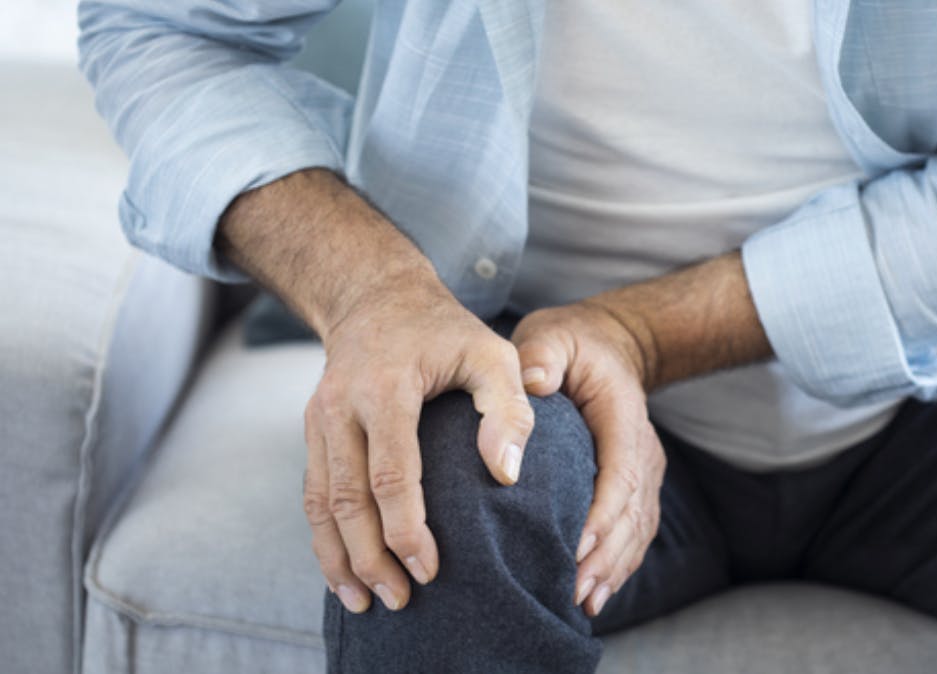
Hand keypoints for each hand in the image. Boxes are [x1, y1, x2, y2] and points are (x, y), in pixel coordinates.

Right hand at [303, 278, 535, 612]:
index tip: (429, 568)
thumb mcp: (492, 353)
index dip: (406, 528)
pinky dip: (324, 537)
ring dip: (339, 557)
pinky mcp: (313, 432)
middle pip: (346, 498)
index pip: (390, 473)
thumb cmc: (447, 332)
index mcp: (386, 387)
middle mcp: (341, 406)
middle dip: (369, 557)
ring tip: (365, 601)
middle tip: (399, 600)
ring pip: (319, 503)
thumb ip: (508, 408)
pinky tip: (342, 571)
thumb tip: (506, 475)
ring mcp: (318, 420)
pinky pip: (312, 494)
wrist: (377, 297)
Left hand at [511, 303, 665, 616]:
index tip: (576, 547)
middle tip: (574, 589)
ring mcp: (644, 470)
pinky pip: (635, 532)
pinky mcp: (636, 486)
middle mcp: (642, 449)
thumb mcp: (552, 335)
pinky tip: (596, 593)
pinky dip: (619, 564)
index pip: (620, 472)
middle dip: (606, 555)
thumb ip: (543, 355)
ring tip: (583, 601)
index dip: (602, 513)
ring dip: (614, 567)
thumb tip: (534, 383)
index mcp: (623, 417)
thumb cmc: (572, 344)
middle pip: (632, 511)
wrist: (610, 347)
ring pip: (638, 528)